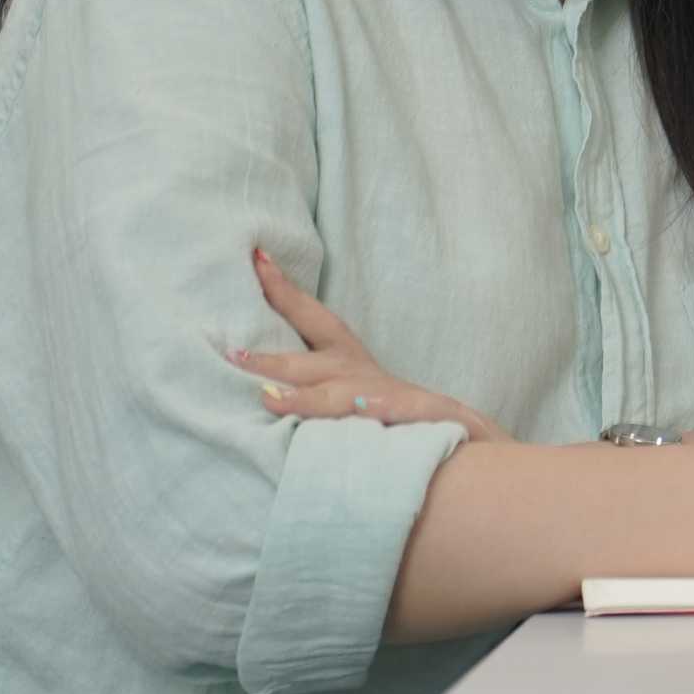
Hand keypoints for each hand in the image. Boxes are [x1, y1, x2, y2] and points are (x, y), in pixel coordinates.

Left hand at [228, 248, 508, 440]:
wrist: (460, 435)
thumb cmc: (393, 416)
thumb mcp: (351, 394)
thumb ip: (310, 387)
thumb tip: (254, 377)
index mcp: (348, 361)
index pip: (311, 319)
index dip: (283, 291)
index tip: (256, 258)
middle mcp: (362, 376)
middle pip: (312, 365)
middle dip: (273, 361)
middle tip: (233, 356)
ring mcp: (388, 399)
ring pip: (339, 399)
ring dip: (305, 398)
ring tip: (270, 399)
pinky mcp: (417, 420)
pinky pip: (392, 417)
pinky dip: (377, 413)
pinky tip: (361, 414)